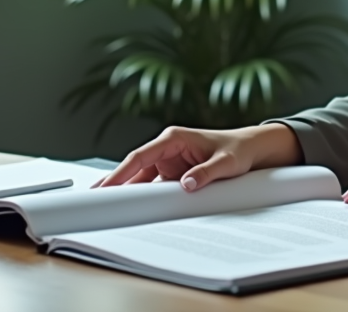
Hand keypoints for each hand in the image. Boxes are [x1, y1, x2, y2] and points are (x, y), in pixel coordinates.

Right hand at [92, 123, 302, 190]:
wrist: (252, 150)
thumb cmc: (239, 150)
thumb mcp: (227, 162)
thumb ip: (207, 173)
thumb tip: (187, 184)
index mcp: (174, 138)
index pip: (140, 156)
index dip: (121, 172)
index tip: (107, 186)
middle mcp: (167, 148)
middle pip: (134, 169)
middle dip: (115, 184)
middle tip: (95, 201)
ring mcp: (168, 162)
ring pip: (140, 179)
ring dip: (127, 192)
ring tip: (107, 209)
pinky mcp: (173, 174)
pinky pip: (152, 186)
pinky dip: (142, 197)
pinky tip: (131, 209)